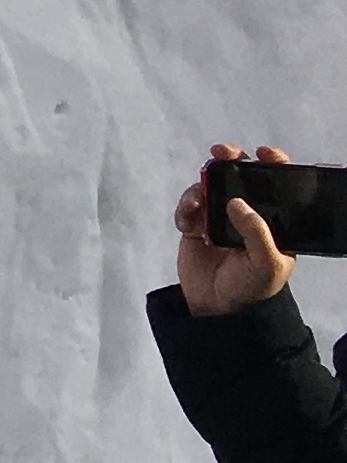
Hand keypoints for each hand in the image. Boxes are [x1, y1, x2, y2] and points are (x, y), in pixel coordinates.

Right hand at [181, 143, 299, 316]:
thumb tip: (236, 202)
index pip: (277, 185)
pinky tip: (187, 221)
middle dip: (229, 161)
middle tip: (220, 154)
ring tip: (196, 203)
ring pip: (209, 187)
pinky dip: (184, 208)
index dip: (272, 165)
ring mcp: (219, 219)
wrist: (219, 309)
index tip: (262, 154)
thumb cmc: (252, 287)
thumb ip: (256, 231)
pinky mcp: (196, 227)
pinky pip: (188, 207)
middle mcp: (247, 215)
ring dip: (200, 188)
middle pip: (239, 177)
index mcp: (272, 221)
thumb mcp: (267, 262)